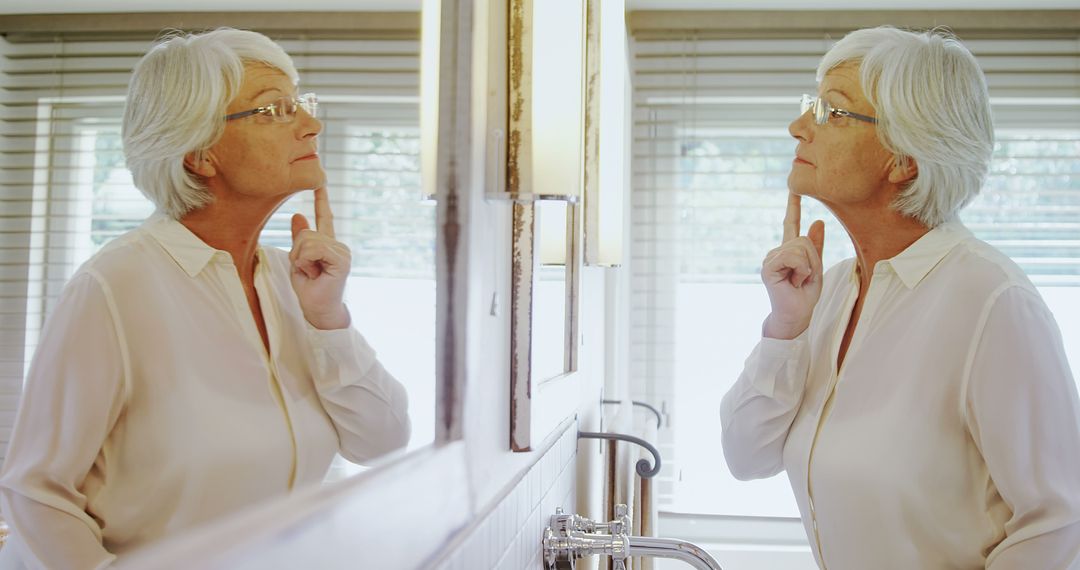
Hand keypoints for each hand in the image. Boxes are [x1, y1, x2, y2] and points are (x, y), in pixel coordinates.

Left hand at [289, 187, 351, 329]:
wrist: (318, 310)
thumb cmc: (310, 289)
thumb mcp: (298, 260)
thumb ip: (299, 239)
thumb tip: (297, 215)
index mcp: (328, 243)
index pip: (324, 216)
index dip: (321, 199)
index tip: (321, 181)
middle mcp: (338, 244)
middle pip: (306, 233)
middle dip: (297, 253)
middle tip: (307, 271)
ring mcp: (342, 251)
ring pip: (308, 240)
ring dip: (301, 259)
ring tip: (312, 273)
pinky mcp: (342, 259)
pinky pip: (314, 248)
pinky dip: (307, 261)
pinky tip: (316, 274)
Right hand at [760, 193, 824, 338]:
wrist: (796, 314)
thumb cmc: (805, 295)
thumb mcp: (817, 267)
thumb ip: (817, 246)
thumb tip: (818, 221)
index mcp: (789, 250)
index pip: (792, 224)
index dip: (793, 206)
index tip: (793, 189)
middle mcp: (777, 251)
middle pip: (804, 240)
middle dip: (813, 259)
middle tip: (805, 278)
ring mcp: (771, 258)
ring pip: (800, 248)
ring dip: (807, 267)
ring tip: (798, 281)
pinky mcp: (768, 267)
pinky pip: (792, 256)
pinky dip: (800, 269)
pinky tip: (794, 281)